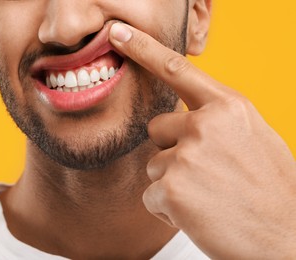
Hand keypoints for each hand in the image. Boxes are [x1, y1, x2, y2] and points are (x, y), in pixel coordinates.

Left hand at [110, 23, 295, 258]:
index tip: (117, 34)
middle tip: (206, 173)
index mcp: (229, 107)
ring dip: (174, 182)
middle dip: (172, 150)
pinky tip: (200, 214)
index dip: (144, 49)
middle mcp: (205, 125)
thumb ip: (218, 119)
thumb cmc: (268, 189)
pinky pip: (152, 194)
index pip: (177, 69)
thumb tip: (188, 114)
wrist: (286, 239)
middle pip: (157, 128)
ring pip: (154, 164)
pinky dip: (170, 207)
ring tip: (208, 196)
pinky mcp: (171, 189)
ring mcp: (186, 156)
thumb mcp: (253, 137)